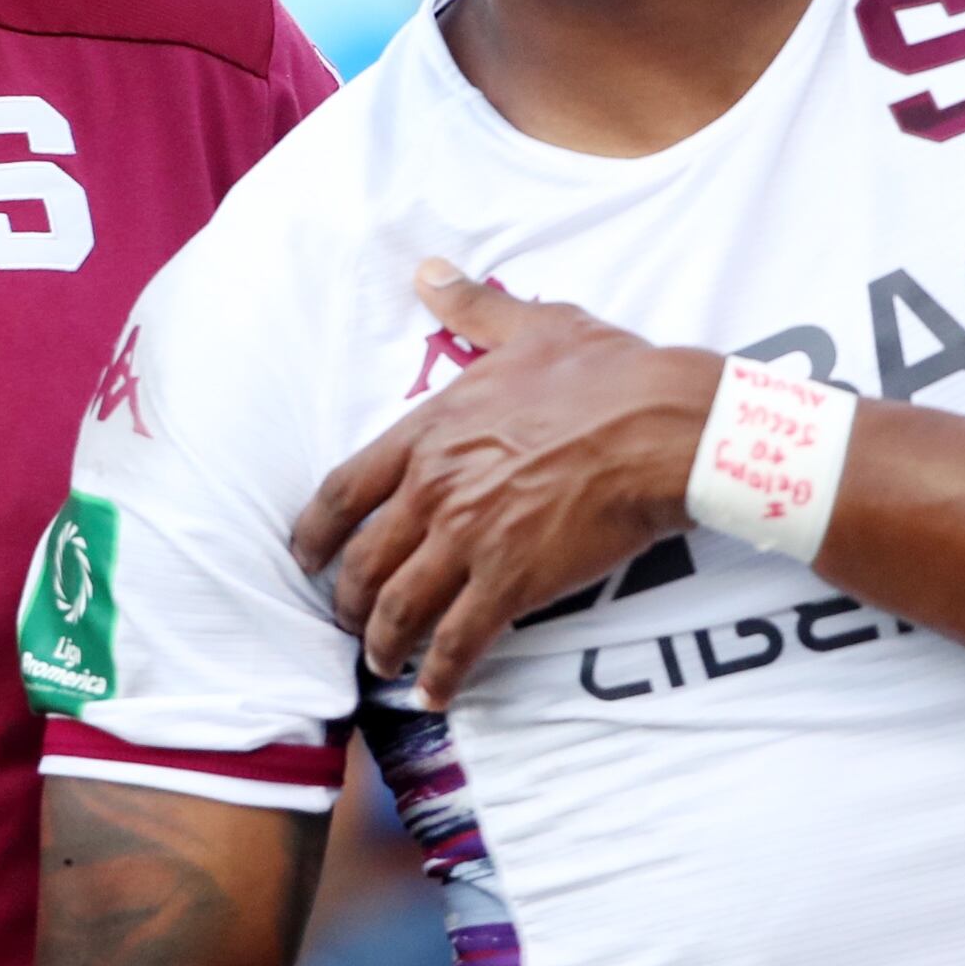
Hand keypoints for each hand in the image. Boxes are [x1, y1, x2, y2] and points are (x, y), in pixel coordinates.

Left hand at [293, 262, 723, 699]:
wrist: (661, 426)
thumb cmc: (605, 374)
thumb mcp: (531, 326)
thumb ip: (472, 307)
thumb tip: (431, 272)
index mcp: (431, 432)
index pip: (344, 490)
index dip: (315, 531)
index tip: (303, 555)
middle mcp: (437, 490)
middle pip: (362, 561)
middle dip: (346, 599)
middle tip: (347, 619)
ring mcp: (470, 540)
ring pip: (399, 609)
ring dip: (382, 643)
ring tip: (381, 663)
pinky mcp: (512, 583)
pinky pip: (460, 643)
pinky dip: (441, 675)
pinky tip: (435, 694)